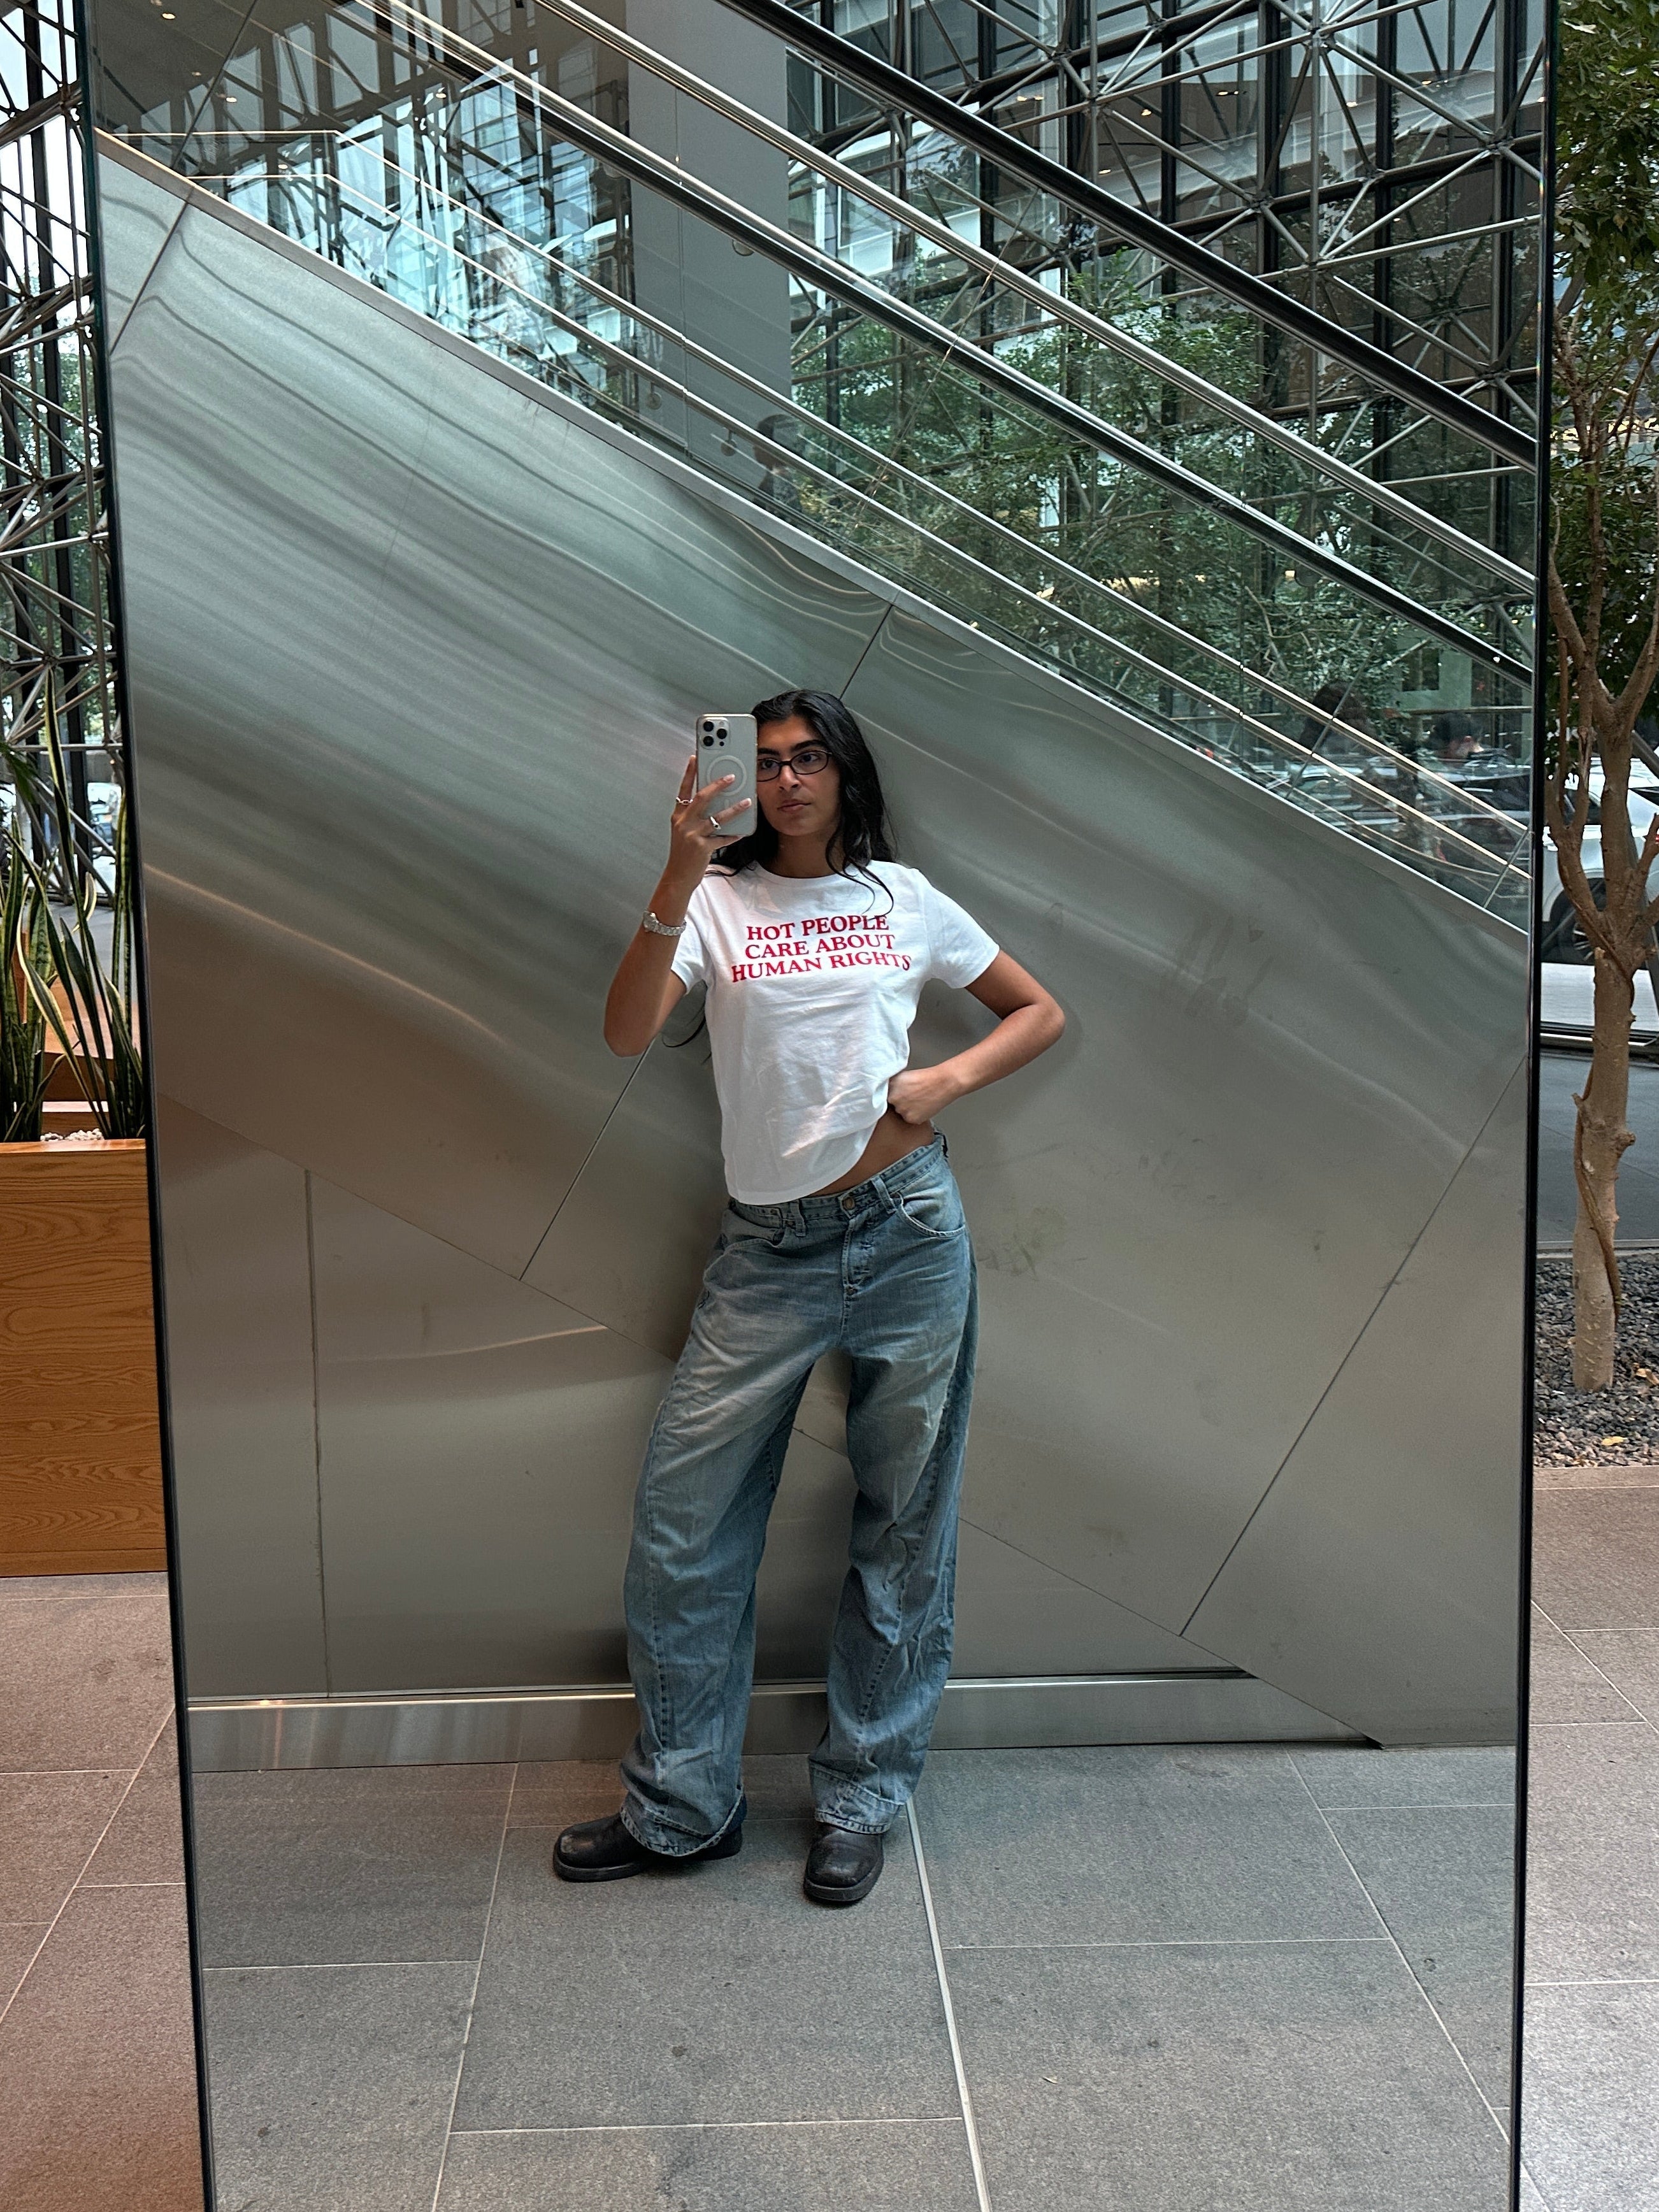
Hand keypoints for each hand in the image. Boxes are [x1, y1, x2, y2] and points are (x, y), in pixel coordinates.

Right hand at [665, 755, 751, 885]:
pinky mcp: (702, 848)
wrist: (678, 876)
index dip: (688, 773)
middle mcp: (684, 823)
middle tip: (731, 777)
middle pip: (701, 798)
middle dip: (717, 785)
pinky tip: (742, 831)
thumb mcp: (683, 831)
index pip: (683, 790)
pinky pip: (722, 838)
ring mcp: (693, 835)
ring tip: (747, 801)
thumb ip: (694, 817)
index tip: (694, 758)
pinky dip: (733, 835)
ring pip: (717, 817)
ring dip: (734, 809)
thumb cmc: (683, 853)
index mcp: (678, 816)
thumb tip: (714, 803)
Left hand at [887, 1065, 962, 1124]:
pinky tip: (921, 1106)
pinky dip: (914, 1114)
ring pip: (900, 1112)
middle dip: (898, 1102)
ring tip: (917, 1100)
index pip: (881, 1096)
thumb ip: (891, 1084)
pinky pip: (909, 1119)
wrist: (942, 1083)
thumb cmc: (925, 1077)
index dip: (889, 1095)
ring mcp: (902, 1110)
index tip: (896, 1094)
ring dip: (906, 1109)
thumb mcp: (903, 1076)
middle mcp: (893, 1099)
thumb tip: (884, 1089)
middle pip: (891, 1105)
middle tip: (910, 1096)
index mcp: (889, 1087)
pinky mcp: (911, 1119)